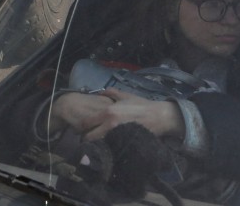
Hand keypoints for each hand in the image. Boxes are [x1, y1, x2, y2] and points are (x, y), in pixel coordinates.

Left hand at [51, 89, 184, 141]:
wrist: (158, 117)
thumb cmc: (141, 105)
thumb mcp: (124, 95)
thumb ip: (110, 93)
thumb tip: (99, 92)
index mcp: (107, 112)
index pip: (86, 123)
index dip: (81, 127)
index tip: (81, 128)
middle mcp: (110, 124)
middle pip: (89, 137)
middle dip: (86, 139)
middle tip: (87, 138)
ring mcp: (117, 135)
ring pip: (99, 145)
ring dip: (96, 145)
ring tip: (96, 144)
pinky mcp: (125, 143)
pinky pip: (110, 148)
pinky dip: (107, 148)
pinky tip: (108, 147)